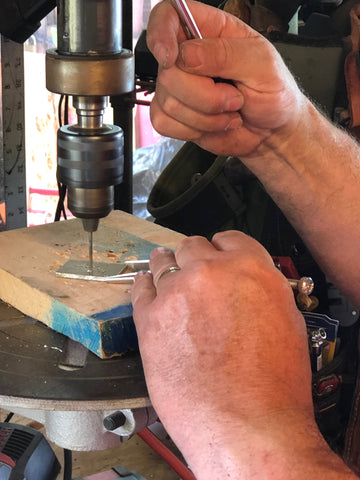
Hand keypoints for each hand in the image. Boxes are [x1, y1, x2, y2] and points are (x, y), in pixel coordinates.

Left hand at [131, 231, 315, 476]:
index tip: (218, 254)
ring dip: (167, 265)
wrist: (246, 423)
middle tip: (195, 270)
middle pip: (193, 246)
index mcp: (250, 268)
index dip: (224, 247)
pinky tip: (144, 285)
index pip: (230, 239)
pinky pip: (140, 289)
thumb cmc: (273, 383)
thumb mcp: (286, 321)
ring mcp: (176, 293)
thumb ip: (262, 291)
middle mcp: (210, 272)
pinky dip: (143, 285)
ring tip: (164, 268)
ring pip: (164, 262)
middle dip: (196, 257)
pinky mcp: (150, 319)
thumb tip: (247, 286)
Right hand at [146, 0, 305, 156]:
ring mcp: (180, 87)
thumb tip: (187, 54)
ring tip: (230, 110)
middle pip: (168, 71)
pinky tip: (214, 124)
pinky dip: (193, 129)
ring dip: (206, 115)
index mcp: (210, 30)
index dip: (161, 33)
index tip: (171, 57)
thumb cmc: (274, 92)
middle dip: (204, 94)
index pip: (168, 15)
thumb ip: (225, 54)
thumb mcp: (261, 65)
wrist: (273, 130)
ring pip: (168, 102)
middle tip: (233, 97)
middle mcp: (189, 57)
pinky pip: (164, 122)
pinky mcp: (176, 115)